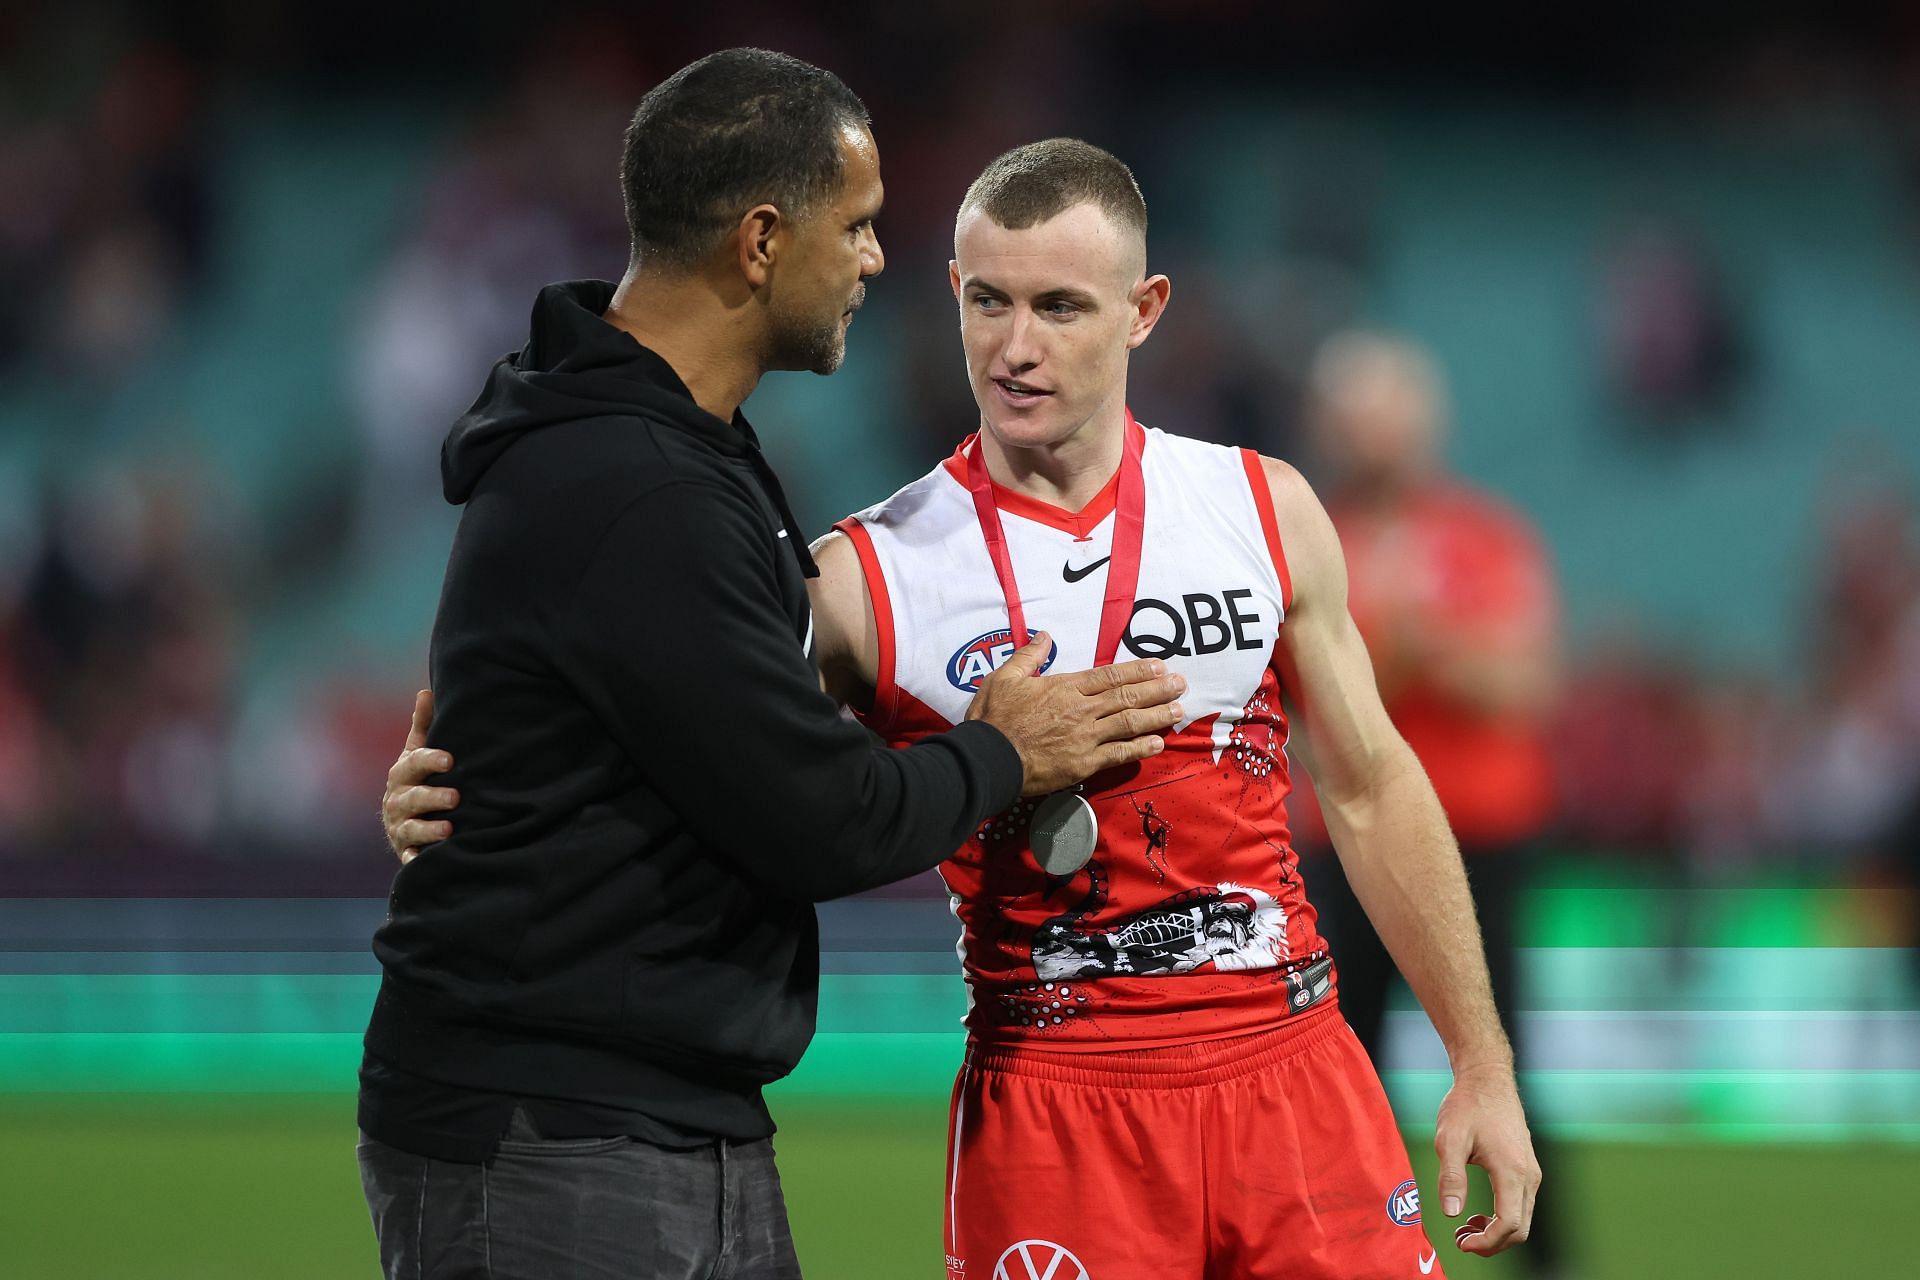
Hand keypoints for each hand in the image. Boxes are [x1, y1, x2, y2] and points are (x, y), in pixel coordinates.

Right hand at [381, 689, 458, 864]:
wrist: (403, 823)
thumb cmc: (417, 781)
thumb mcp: (417, 754)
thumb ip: (423, 726)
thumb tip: (426, 690)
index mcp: (402, 774)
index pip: (414, 764)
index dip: (430, 761)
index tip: (450, 760)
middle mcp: (397, 801)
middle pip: (413, 798)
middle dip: (432, 797)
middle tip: (456, 798)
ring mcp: (400, 828)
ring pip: (412, 829)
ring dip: (429, 830)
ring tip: (449, 830)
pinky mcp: (407, 852)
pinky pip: (410, 858)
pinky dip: (417, 860)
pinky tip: (426, 860)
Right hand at [965, 633, 1185, 795]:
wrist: (988, 759)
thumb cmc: (993, 718)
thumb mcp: (1003, 677)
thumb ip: (1028, 656)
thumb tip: (1045, 635)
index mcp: (1064, 687)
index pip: (1109, 675)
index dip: (1137, 670)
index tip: (1160, 667)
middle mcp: (1081, 709)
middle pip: (1126, 696)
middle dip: (1157, 690)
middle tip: (1181, 685)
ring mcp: (1085, 737)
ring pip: (1129, 723)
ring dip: (1156, 716)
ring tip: (1178, 711)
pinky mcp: (1084, 764)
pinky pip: (1118, 754)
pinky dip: (1140, 748)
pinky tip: (1158, 743)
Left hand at [1434, 1062, 1540, 1255]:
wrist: (1487, 1078)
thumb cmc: (1467, 1106)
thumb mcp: (1449, 1139)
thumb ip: (1450, 1177)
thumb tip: (1451, 1212)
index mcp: (1511, 1171)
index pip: (1509, 1224)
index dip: (1487, 1242)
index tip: (1462, 1243)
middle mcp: (1529, 1175)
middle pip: (1520, 1229)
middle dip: (1492, 1243)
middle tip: (1461, 1240)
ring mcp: (1531, 1172)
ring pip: (1523, 1219)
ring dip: (1496, 1232)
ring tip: (1464, 1228)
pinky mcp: (1527, 1168)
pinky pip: (1521, 1205)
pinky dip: (1502, 1218)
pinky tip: (1477, 1213)